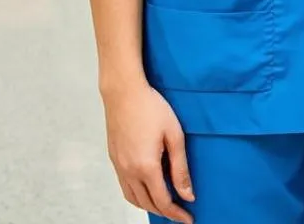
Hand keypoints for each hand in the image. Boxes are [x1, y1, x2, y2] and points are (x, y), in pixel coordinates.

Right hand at [102, 80, 195, 222]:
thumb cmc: (152, 107)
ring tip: (165, 205)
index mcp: (146, 167)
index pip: (163, 201)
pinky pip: (124, 187)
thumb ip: (180, 167)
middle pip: (147, 204)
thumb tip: (187, 194)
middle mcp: (129, 171)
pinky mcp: (114, 159)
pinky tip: (147, 189)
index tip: (189, 219)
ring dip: (149, 206)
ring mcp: (118, 166)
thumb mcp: (174, 134)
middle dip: (165, 212)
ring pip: (133, 199)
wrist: (123, 92)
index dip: (177, 213)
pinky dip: (137, 196)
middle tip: (180, 213)